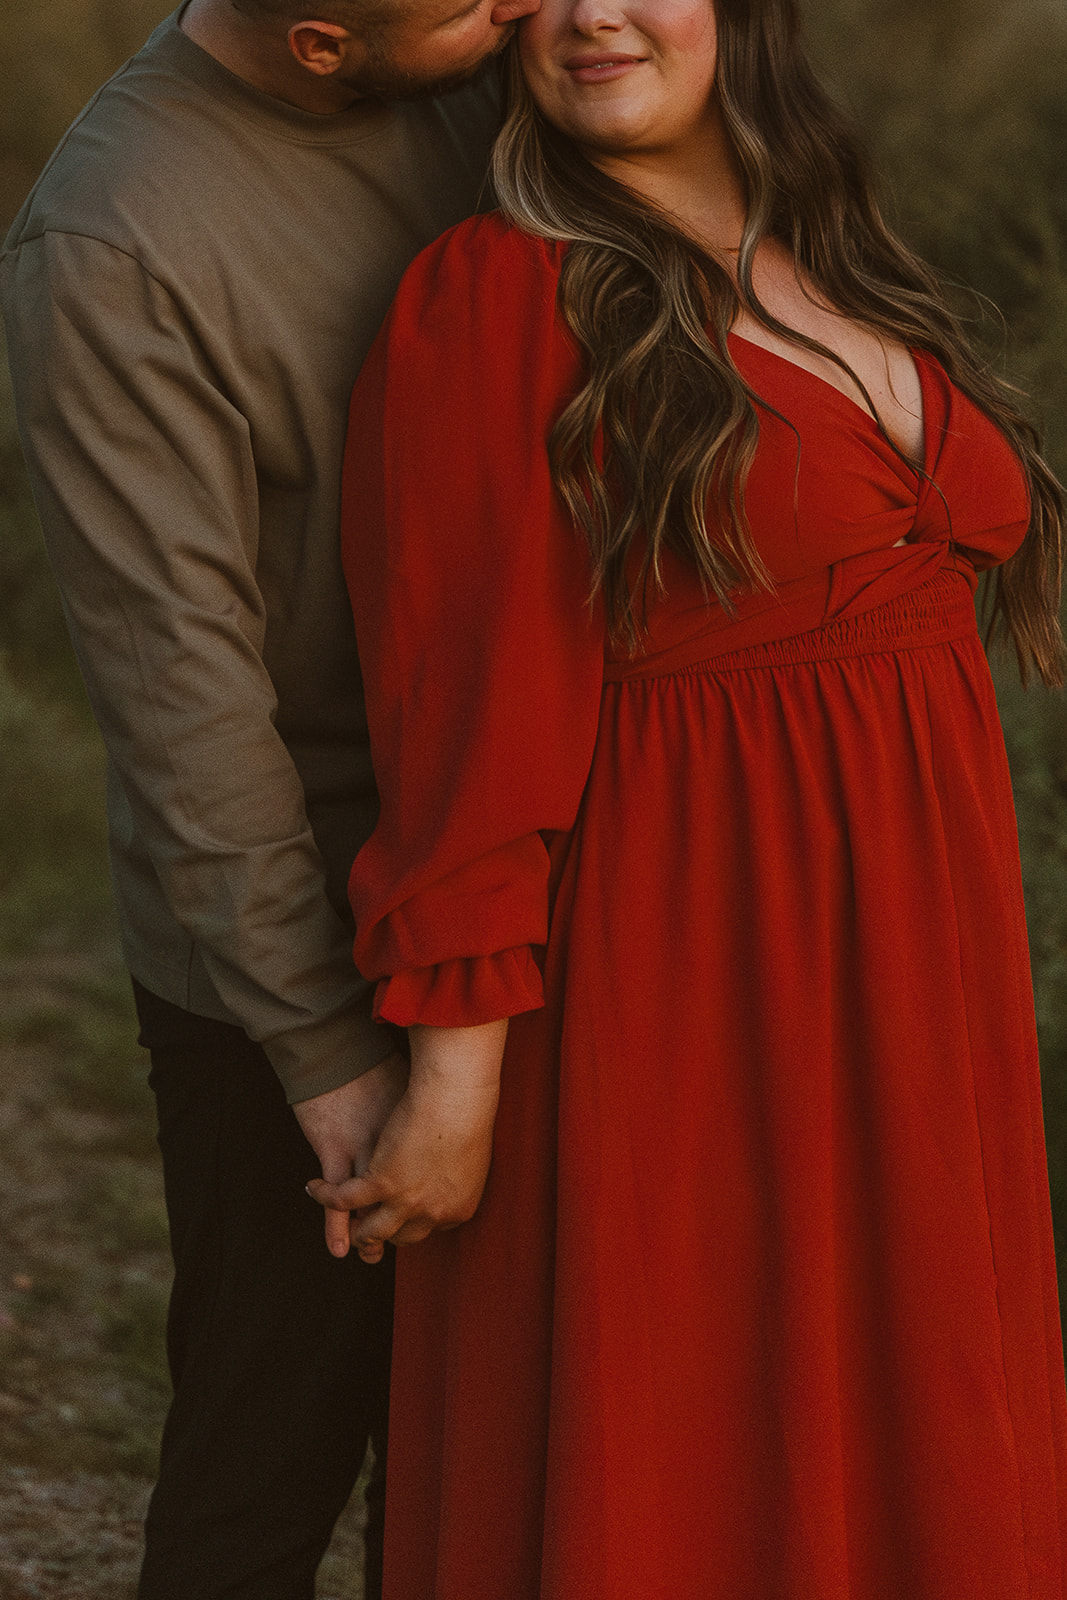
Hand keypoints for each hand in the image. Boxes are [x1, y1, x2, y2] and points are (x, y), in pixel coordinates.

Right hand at [307, 1019, 506, 1263]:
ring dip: (353, 1231)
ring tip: (340, 1223)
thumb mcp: (470, 1154)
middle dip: (381, 1234)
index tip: (397, 1213)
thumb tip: (449, 1175)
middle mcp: (432, 1214)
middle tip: (363, 1230)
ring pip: (369, 1232)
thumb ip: (457, 1174)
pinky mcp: (379, 1182)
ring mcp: (405, 1201)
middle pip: (399, 1237)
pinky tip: (315, 1187)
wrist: (457, 1090)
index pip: (426, 1229)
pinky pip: (344, 1201)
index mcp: (459, 1209)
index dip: (408, 1222)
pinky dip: (325, 1197)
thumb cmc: (467, 1108)